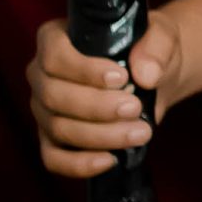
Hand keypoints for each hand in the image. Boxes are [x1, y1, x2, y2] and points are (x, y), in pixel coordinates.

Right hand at [27, 9, 185, 178]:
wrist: (154, 77)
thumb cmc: (148, 51)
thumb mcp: (160, 37)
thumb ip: (156, 48)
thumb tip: (146, 75)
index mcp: (55, 39)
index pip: (54, 56)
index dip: (85, 70)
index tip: (121, 78)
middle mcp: (41, 75)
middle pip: (53, 95)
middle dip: (96, 107)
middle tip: (135, 108)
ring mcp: (43, 109)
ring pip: (58, 128)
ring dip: (100, 135)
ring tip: (140, 133)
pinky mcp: (52, 139)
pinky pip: (54, 158)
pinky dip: (79, 164)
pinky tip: (111, 160)